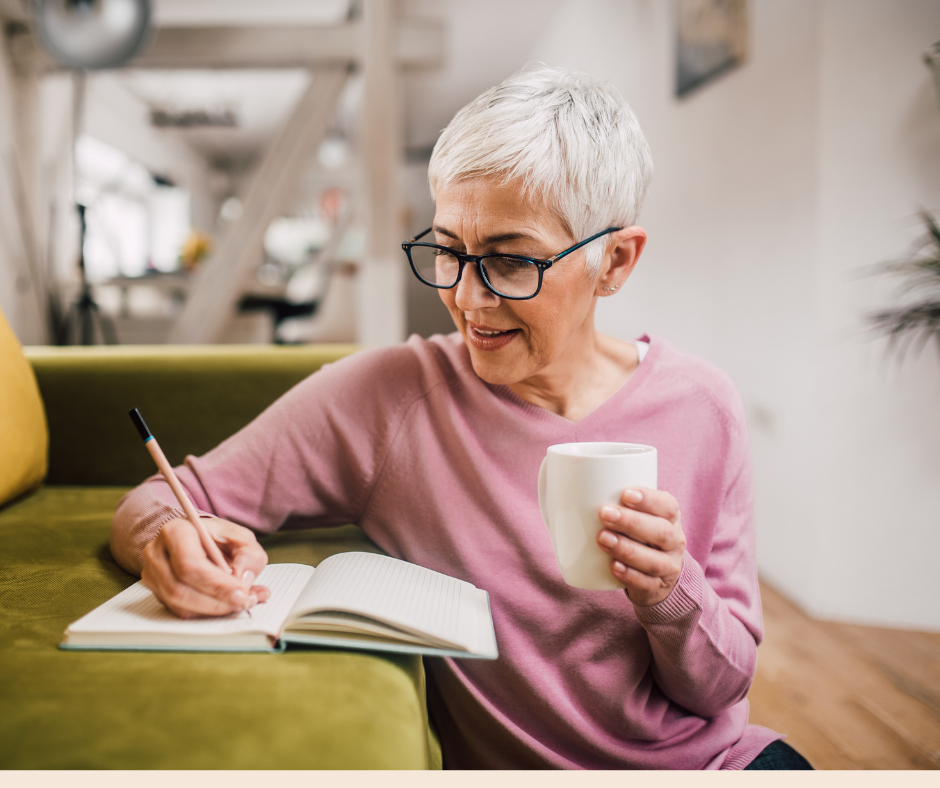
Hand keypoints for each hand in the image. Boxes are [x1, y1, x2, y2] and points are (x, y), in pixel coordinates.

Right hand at [141, 517, 269, 618]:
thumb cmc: (219, 538)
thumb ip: (249, 555)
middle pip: (179, 588)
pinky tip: (225, 605)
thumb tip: (243, 580)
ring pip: (178, 604)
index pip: (189, 564)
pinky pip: (179, 611)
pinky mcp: (157, 591)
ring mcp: (153, 574)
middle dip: (215, 602)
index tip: (241, 594)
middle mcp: (157, 553)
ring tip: (240, 603)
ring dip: (212, 610)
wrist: (201, 541)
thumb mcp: (242, 538)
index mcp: (176, 531)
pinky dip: (205, 613)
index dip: (216, 584)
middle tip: (243, 603)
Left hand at [597, 487, 685, 606]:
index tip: (625, 493)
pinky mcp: (656, 588)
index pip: (668, 506)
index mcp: (670, 518)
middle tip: (604, 513)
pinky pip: (646, 584)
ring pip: (653, 560)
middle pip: (661, 532)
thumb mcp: (638, 515)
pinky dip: (629, 575)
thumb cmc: (639, 534)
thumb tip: (569, 488)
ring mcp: (668, 567)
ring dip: (626, 549)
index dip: (649, 499)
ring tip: (602, 538)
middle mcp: (674, 542)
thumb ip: (617, 502)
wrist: (658, 574)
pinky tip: (613, 566)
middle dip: (631, 522)